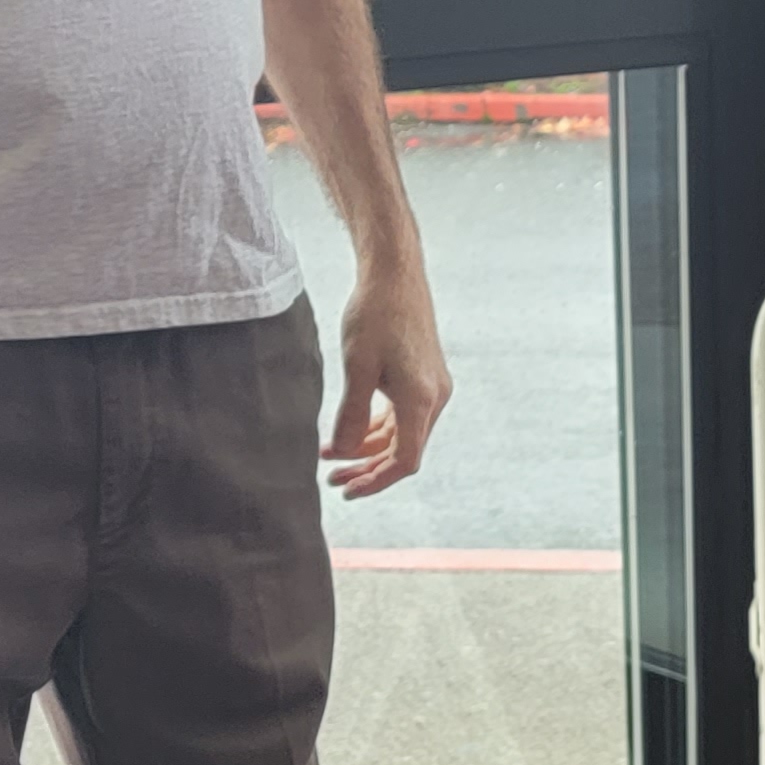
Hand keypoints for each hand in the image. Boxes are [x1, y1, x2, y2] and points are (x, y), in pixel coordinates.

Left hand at [326, 251, 451, 497]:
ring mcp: (432, 388)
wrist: (395, 274)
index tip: (347, 490)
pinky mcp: (423, 378)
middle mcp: (434, 398)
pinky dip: (376, 428)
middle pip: (404, 452)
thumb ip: (351, 415)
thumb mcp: (357, 367)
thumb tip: (343, 453)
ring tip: (330, 457)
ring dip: (368, 450)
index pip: (405, 460)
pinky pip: (401, 416)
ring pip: (401, 435)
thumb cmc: (374, 314)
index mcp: (421, 399)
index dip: (376, 481)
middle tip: (332, 480)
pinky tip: (348, 432)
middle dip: (367, 469)